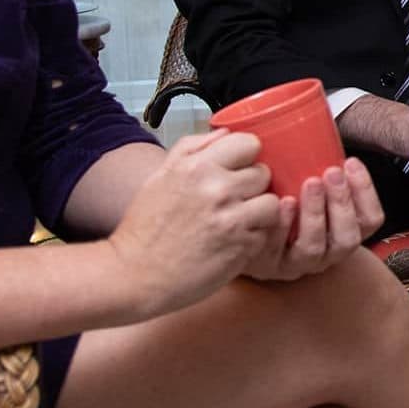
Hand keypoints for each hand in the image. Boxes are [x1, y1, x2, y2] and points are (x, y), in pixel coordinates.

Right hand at [105, 129, 281, 317]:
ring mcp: (233, 219)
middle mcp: (218, 189)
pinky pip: (266, 232)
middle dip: (252, 184)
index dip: (246, 156)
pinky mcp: (243, 247)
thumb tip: (223, 132)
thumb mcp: (160, 177)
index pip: (249, 143)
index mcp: (196, 167)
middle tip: (234, 198)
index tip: (238, 167)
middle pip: (263, 172)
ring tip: (237, 220)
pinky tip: (232, 240)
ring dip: (259, 211)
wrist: (136, 275)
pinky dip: (254, 236)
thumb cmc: (145, 228)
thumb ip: (191, 148)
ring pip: (271, 202)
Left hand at [244, 157, 385, 282]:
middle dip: (342, 202)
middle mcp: (325, 252)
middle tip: (331, 173)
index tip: (351, 163)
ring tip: (309, 184)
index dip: (366, 192)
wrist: (241, 235)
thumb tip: (317, 127)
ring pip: (315, 247)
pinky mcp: (267, 265)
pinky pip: (277, 250)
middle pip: (347, 237)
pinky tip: (281, 204)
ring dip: (315, 213)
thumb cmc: (278, 202)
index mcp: (342, 233)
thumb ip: (316, 167)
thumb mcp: (304, 185)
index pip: (369, 219)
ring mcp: (297, 263)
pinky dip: (282, 226)